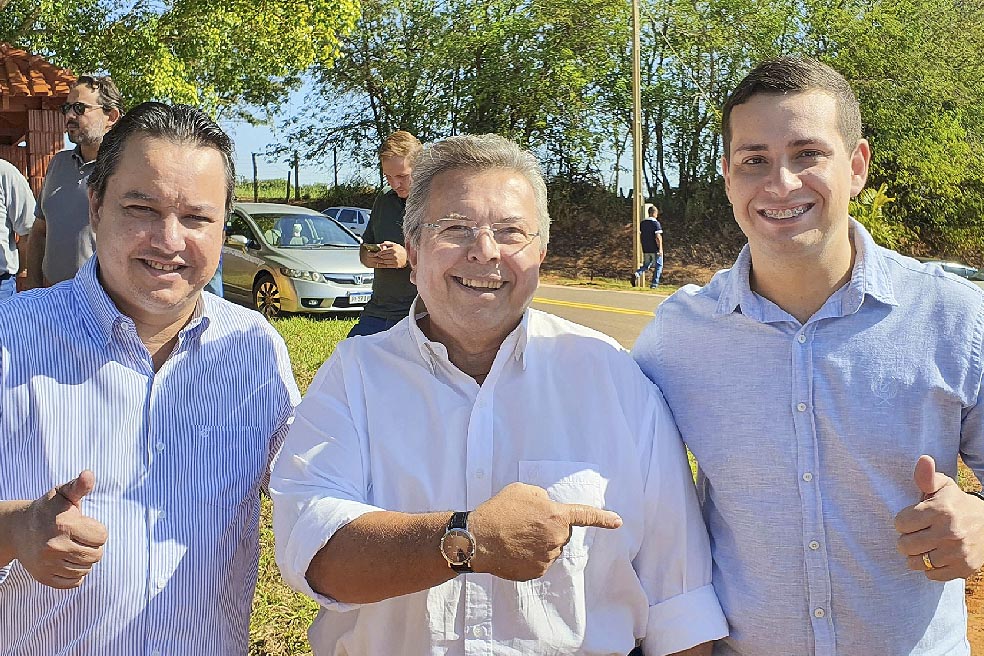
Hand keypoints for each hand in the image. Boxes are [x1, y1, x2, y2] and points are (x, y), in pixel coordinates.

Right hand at [14, 471, 107, 588]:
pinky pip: (74, 582)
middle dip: (93, 546)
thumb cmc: (49, 509)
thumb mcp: (63, 494)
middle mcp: (55, 547)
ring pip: (86, 569)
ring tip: (73, 547)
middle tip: (81, 538)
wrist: (19, 528)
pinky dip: (76, 574)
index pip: (102, 537)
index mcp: (64, 525)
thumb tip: (88, 474)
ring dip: (84, 560)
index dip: (98, 530)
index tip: (86, 525)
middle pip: (96, 555)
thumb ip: (79, 486)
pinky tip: (68, 561)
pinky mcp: (44, 577)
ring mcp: (48, 564)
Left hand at [372, 242, 407, 268]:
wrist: (408, 257)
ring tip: (382, 260)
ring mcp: (395, 261)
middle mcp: (394, 255)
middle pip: (383, 257)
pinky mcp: (396, 265)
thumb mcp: (395, 245)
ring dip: (383, 261)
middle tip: (378, 257)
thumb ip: (388, 243)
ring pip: (385, 261)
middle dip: (380, 257)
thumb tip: (381, 244)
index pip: (383, 251)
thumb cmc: (401, 250)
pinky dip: (385, 264)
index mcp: (393, 249)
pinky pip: (387, 265)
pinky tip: (385, 263)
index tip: (376, 254)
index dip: (379, 253)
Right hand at [468, 482, 621, 580]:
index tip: (618, 522)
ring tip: (514, 536)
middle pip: (561, 533)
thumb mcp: (522, 490)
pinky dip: (529, 556)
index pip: (585, 516)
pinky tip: (513, 550)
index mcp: (556, 515)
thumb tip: (549, 507)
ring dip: (538, 542)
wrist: (477, 538)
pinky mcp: (537, 572)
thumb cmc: (498, 511)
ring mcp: (548, 557)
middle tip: (524, 523)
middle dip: (549, 528)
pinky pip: (540, 562)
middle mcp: (556, 538)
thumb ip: (542, 497)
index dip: (603, 518)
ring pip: (550, 548)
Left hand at [895, 455, 983, 580]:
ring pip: (917, 562)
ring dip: (915, 556)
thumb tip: (923, 459)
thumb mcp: (943, 487)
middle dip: (906, 540)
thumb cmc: (956, 503)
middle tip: (915, 535)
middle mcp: (950, 532)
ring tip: (923, 546)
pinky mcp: (964, 569)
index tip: (911, 520)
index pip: (900, 523)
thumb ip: (927, 476)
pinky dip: (930, 569)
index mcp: (941, 511)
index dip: (902, 522)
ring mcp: (957, 553)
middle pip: (905, 545)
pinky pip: (932, 575)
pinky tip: (935, 556)